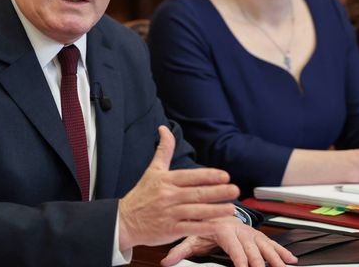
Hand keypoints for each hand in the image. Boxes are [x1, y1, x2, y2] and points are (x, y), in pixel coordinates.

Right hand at [118, 126, 239, 250]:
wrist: (124, 221)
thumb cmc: (141, 195)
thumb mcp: (152, 170)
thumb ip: (163, 150)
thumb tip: (164, 128)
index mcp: (165, 181)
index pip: (190, 177)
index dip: (208, 176)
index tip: (225, 176)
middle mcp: (168, 196)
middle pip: (196, 194)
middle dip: (217, 192)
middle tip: (235, 190)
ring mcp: (169, 214)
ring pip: (196, 211)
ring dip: (215, 210)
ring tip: (232, 208)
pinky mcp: (169, 230)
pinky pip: (190, 228)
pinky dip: (205, 227)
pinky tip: (218, 226)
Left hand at [161, 216, 296, 266]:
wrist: (214, 208)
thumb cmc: (204, 224)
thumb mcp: (191, 237)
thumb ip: (180, 250)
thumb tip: (166, 261)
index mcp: (222, 229)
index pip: (232, 245)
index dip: (239, 256)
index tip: (243, 266)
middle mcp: (238, 230)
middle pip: (251, 247)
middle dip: (258, 261)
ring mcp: (249, 233)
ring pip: (263, 246)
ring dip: (274, 257)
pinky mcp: (256, 236)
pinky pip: (270, 244)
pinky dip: (281, 251)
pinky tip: (290, 260)